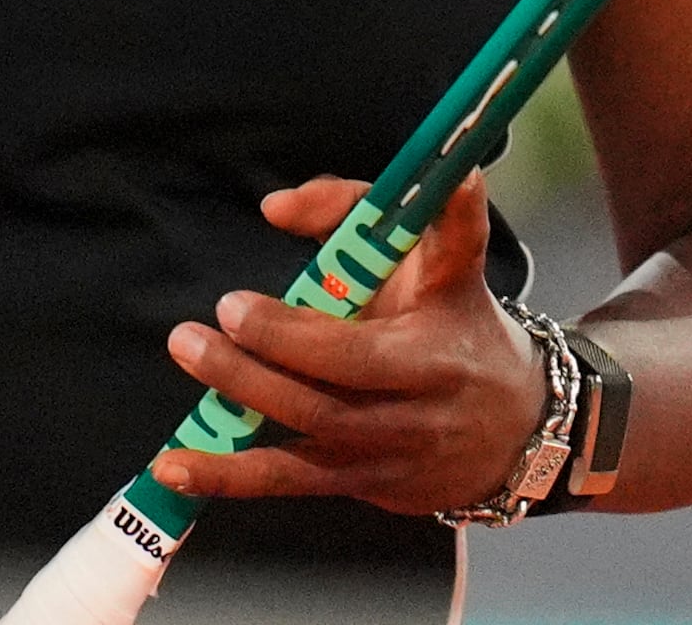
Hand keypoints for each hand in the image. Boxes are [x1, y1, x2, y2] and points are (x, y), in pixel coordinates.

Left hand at [149, 172, 544, 516]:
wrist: (517, 428)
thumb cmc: (454, 321)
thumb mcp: (433, 256)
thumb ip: (355, 210)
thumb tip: (273, 208)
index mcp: (438, 339)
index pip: (379, 328)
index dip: (308, 316)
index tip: (249, 290)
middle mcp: (420, 399)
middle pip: (338, 381)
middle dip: (271, 348)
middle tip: (217, 315)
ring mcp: (390, 449)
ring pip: (310, 430)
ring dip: (240, 397)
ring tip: (189, 350)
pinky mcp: (364, 483)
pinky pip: (290, 483)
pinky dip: (228, 475)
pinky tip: (174, 466)